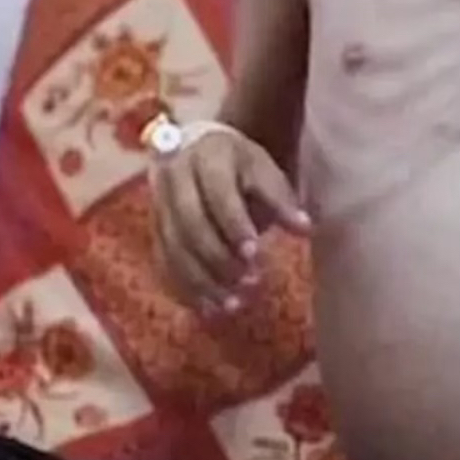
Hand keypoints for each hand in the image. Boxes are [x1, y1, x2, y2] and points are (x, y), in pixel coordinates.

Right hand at [150, 127, 310, 314]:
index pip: (218, 194)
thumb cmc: (241, 163)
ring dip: (202, 281)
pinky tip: (209, 308)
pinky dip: (185, 289)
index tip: (255, 253)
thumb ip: (281, 199)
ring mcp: (158, 206)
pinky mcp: (153, 230)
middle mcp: (175, 179)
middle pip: (190, 225)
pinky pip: (163, 264)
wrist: (202, 150)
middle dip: (218, 258)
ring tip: (233, 304)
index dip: (234, 225)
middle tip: (249, 281)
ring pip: (174, 249)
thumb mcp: (264, 170)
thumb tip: (305, 229)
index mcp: (207, 157)